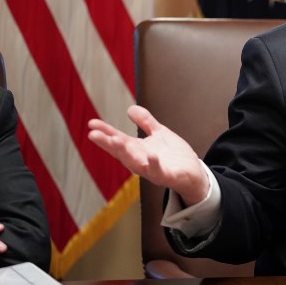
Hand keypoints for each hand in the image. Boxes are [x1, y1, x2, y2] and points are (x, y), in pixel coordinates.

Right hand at [88, 105, 208, 205]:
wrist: (194, 174)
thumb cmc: (174, 156)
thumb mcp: (159, 134)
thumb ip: (146, 122)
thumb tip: (131, 108)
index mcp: (138, 150)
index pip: (118, 140)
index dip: (105, 132)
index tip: (91, 124)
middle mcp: (142, 161)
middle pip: (122, 152)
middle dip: (108, 143)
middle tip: (94, 134)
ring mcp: (154, 170)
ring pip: (136, 163)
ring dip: (126, 153)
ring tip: (116, 140)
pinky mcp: (168, 176)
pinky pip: (159, 171)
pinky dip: (154, 164)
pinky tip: (151, 155)